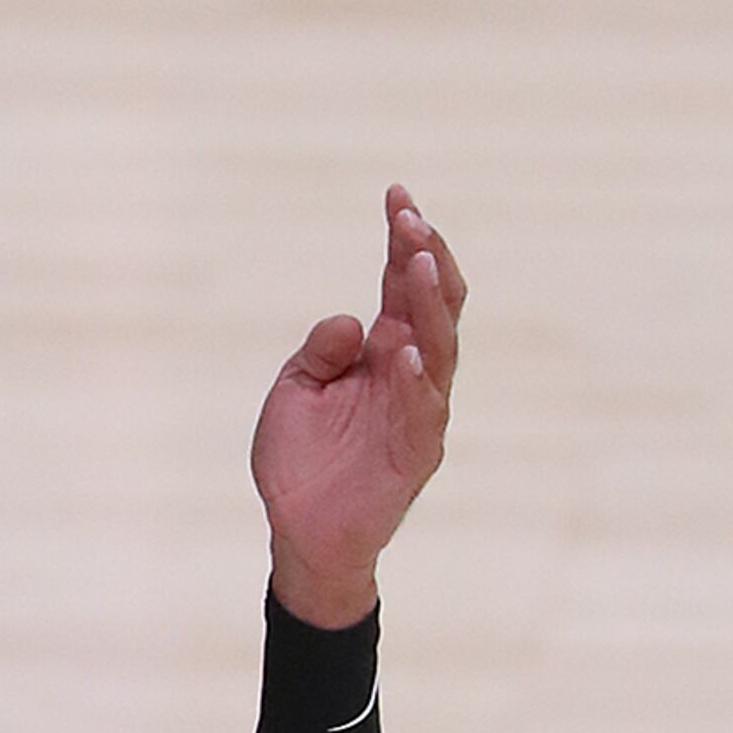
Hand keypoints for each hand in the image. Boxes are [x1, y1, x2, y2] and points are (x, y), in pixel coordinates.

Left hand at [253, 184, 463, 625]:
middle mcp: (410, 369)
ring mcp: (419, 408)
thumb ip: (318, 353)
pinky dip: (415, 380)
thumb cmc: (299, 464)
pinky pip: (424, 410)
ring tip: (416, 262)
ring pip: (439, 344)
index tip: (395, 196)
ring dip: (428, 302)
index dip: (404, 239)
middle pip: (432, 300)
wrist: (300, 536)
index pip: (401, 282)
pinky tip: (404, 351)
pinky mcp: (417, 451)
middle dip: (424, 257)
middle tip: (408, 220)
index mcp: (383, 348)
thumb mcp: (293, 395)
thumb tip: (349, 320)